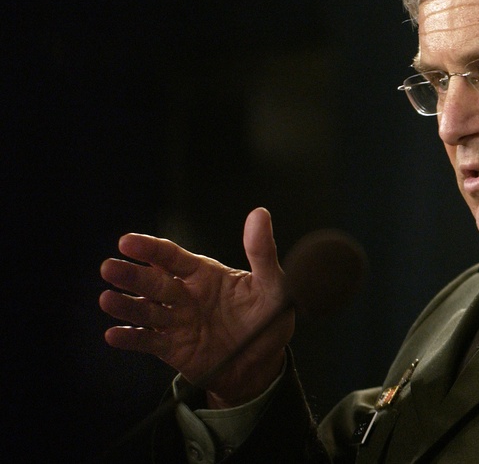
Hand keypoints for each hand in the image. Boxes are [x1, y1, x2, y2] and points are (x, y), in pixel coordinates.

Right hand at [100, 207, 292, 406]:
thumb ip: (262, 251)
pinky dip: (130, 338)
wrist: (263, 364)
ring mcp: (176, 322)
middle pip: (153, 282)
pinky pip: (148, 341)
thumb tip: (260, 213)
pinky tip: (113, 334)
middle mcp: (185, 295)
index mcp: (204, 274)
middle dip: (131, 275)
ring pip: (145, 310)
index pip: (172, 257)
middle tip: (109, 268)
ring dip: (125, 305)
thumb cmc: (268, 319)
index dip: (150, 249)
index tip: (128, 242)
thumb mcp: (272, 284)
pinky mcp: (172, 349)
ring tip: (106, 299)